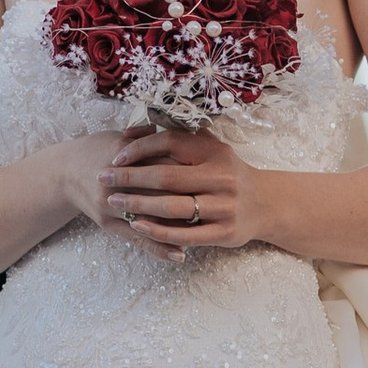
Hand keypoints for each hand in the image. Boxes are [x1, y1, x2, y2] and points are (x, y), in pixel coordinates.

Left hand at [97, 126, 264, 250]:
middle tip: (103, 178)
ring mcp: (223, 206)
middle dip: (130, 178)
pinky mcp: (224, 232)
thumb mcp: (210, 149)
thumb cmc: (226, 173)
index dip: (139, 149)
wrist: (265, 203)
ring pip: (172, 207)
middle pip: (166, 176)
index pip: (170, 143)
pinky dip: (158, 231)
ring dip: (138, 205)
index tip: (116, 157)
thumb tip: (130, 133)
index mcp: (215, 151)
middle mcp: (221, 176)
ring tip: (114, 202)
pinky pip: (184, 233)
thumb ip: (177, 141)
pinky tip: (137, 226)